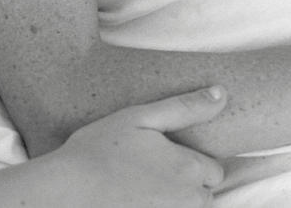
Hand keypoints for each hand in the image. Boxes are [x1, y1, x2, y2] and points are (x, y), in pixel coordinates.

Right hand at [55, 87, 226, 206]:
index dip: (192, 159)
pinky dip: (156, 207)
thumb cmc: (101, 148)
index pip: (214, 169)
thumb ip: (184, 107)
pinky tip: (134, 198)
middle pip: (204, 194)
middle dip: (186, 183)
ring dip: (173, 198)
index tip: (165, 153)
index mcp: (190, 168)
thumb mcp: (139, 117)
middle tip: (149, 167)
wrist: (69, 190)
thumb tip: (221, 93)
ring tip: (140, 184)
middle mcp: (190, 201)